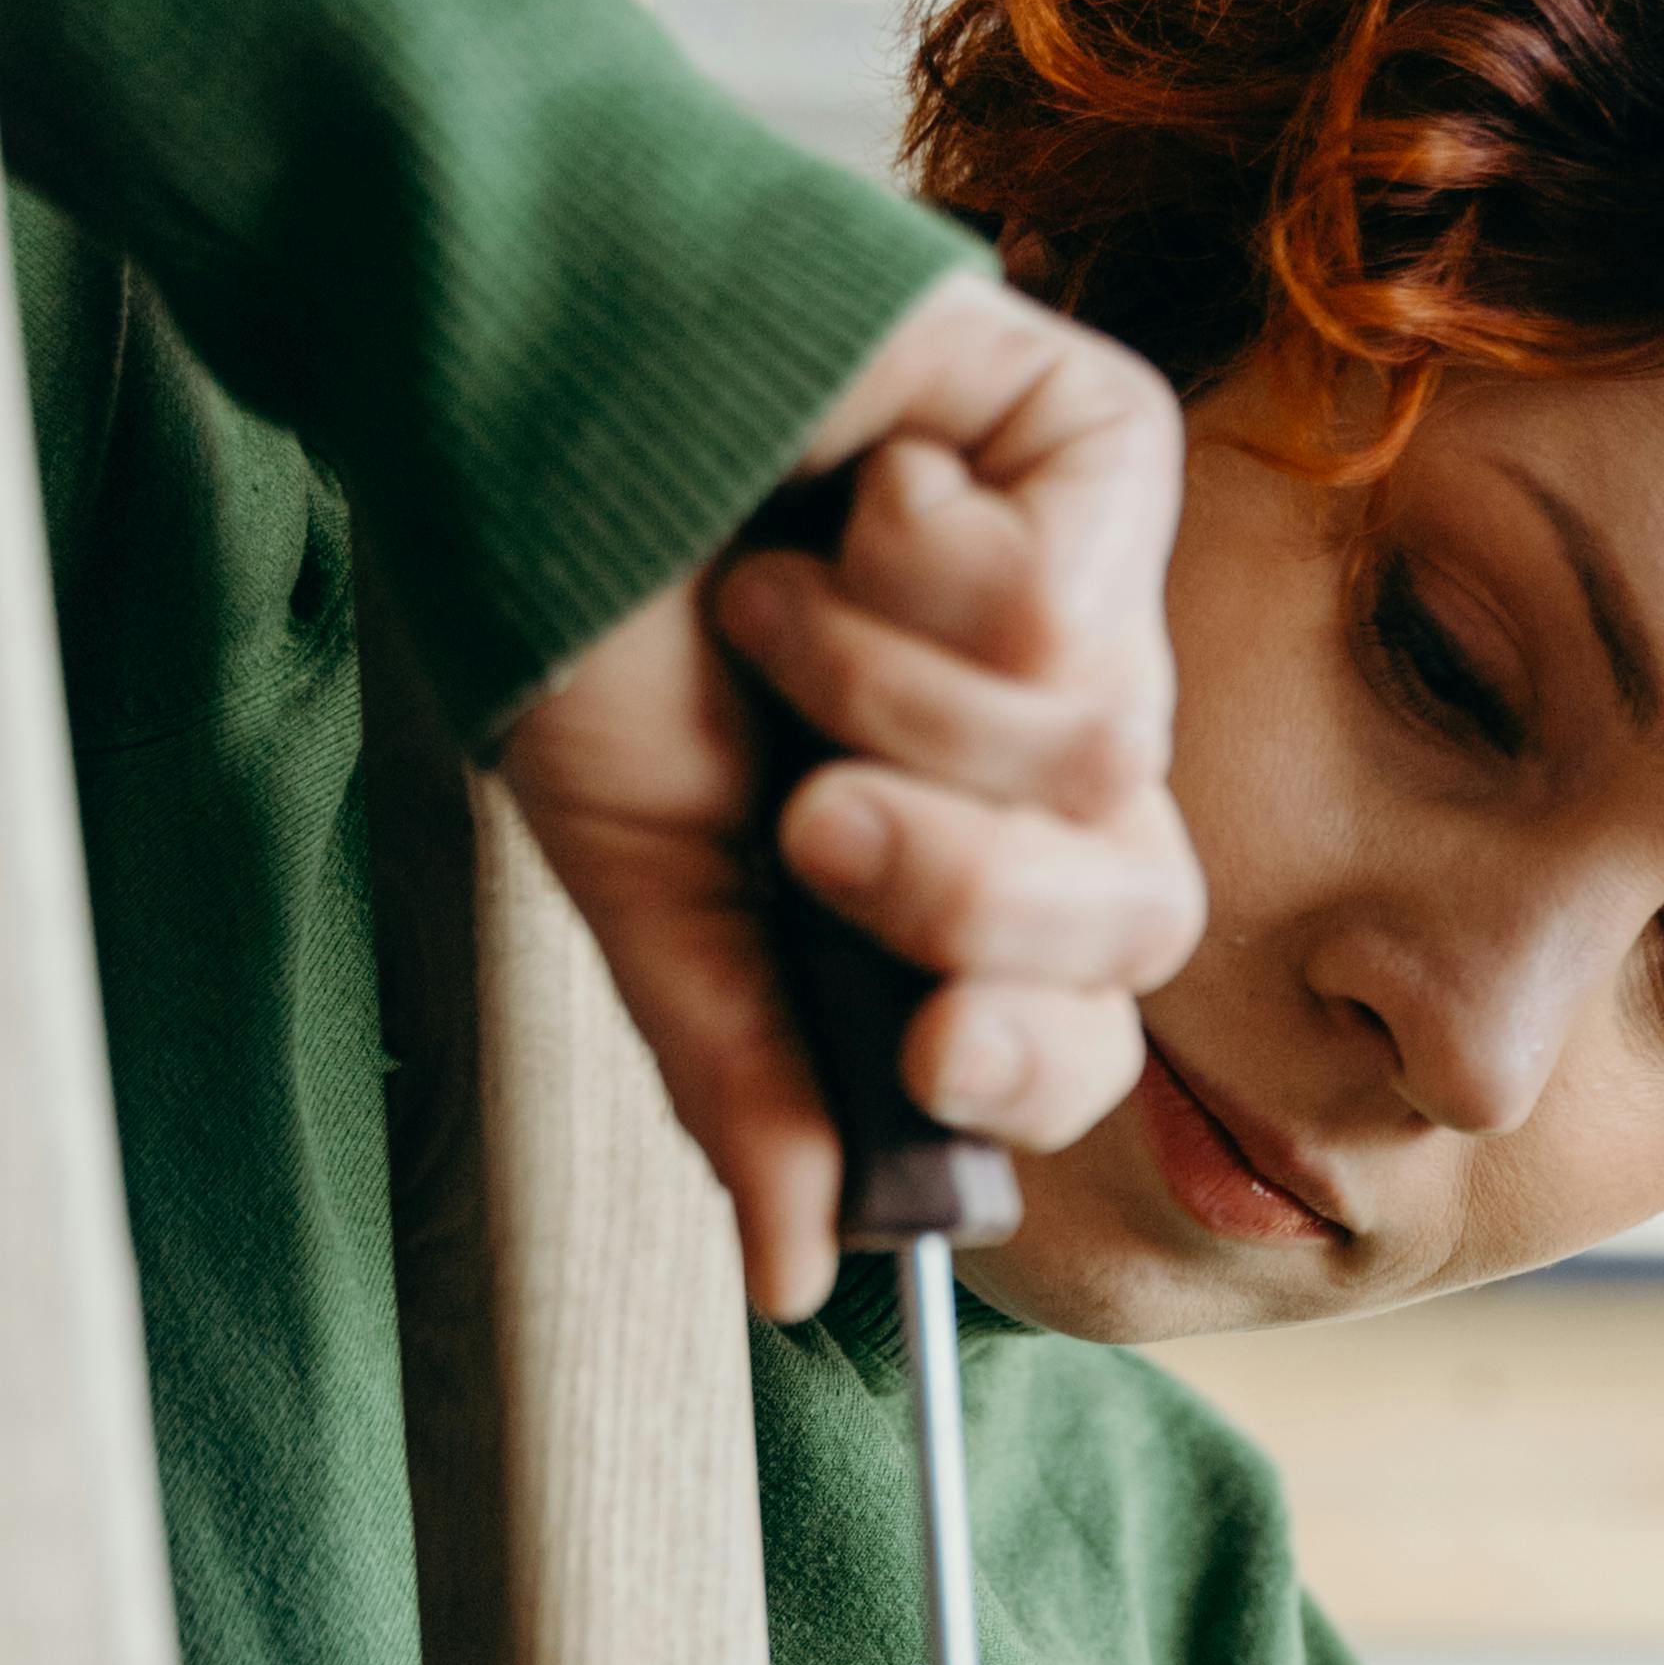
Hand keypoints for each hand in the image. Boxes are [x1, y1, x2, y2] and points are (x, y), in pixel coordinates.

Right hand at [488, 277, 1199, 1316]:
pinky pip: (1079, 598)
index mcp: (961, 864)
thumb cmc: (584, 615)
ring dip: (884, 701)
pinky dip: (915, 576)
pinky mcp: (1102, 449)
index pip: (1084, 1029)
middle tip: (821, 819)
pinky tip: (844, 502)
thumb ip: (742, 1076)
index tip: (924, 1047)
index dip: (1027, 1060)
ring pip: (1100, 757)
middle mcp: (1053, 745)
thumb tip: (796, 1284)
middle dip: (966, 892)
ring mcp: (1097, 591)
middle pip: (1139, 916)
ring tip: (774, 607)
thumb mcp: (648, 889)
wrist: (524, 380)